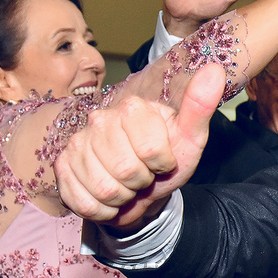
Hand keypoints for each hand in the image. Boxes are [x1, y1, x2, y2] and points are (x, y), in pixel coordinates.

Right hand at [56, 63, 224, 228]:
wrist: (141, 190)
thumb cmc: (167, 161)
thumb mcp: (190, 138)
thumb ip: (200, 106)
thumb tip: (215, 68)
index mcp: (132, 108)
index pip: (151, 150)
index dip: (163, 164)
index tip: (162, 161)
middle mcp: (99, 120)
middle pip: (126, 171)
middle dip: (141, 182)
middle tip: (143, 174)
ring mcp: (77, 144)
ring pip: (105, 189)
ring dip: (123, 196)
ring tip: (126, 184)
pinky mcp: (62, 168)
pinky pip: (85, 203)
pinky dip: (103, 209)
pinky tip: (108, 196)